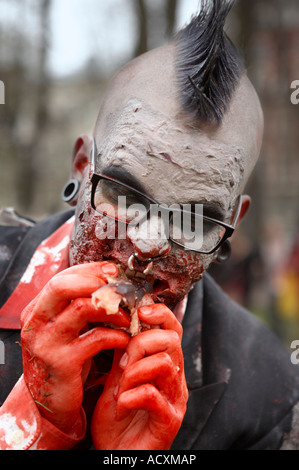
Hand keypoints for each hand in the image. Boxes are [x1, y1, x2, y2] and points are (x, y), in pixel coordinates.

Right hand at [20, 262, 129, 432]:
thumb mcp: (64, 330)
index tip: (113, 271)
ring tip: (128, 316)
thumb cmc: (64, 360)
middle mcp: (36, 323)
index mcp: (36, 310)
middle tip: (119, 288)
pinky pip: (96, 339)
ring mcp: (47, 343)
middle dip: (95, 281)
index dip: (90, 271)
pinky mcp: (63, 363)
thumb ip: (76, 306)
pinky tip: (125, 339)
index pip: (61, 278)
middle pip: (62, 286)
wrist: (52, 405)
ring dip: (112, 308)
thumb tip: (109, 282)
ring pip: (81, 307)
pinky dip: (116, 335)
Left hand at [91, 304, 187, 449]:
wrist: (116, 455)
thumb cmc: (117, 419)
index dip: (159, 313)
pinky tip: (122, 406)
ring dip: (134, 372)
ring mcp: (175, 399)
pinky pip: (152, 394)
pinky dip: (130, 396)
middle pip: (171, 340)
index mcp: (166, 365)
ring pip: (164, 363)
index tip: (139, 312)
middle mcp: (176, 379)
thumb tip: (121, 323)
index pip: (172, 328)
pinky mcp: (170, 421)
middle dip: (140, 345)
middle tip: (122, 365)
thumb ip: (123, 354)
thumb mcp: (117, 379)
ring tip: (121, 389)